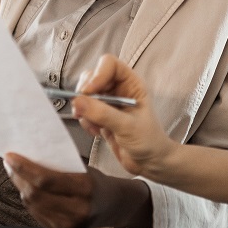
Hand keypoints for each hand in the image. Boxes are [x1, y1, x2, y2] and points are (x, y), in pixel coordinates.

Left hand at [3, 154, 151, 227]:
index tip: (10, 157)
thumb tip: (30, 154)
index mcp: (84, 188)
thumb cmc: (97, 183)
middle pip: (35, 194)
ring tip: (17, 174)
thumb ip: (60, 165)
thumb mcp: (84, 169)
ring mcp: (68, 223)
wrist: (114, 206)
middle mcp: (76, 209)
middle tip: (10, 164)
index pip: (46, 180)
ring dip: (20, 187)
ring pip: (32, 205)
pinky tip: (29, 189)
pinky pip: (36, 214)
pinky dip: (29, 200)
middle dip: (18, 177)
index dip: (24, 168)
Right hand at [69, 55, 175, 177]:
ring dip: (83, 109)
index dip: (97, 74)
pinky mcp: (100, 116)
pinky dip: (85, 120)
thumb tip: (78, 101)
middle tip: (84, 111)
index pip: (109, 64)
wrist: (149, 163)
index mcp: (131, 83)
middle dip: (85, 94)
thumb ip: (103, 114)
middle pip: (92, 76)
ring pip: (84, 94)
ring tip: (95, 126)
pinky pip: (83, 110)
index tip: (88, 92)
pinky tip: (96, 132)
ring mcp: (108, 102)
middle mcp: (118, 89)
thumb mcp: (127, 127)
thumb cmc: (148, 141)